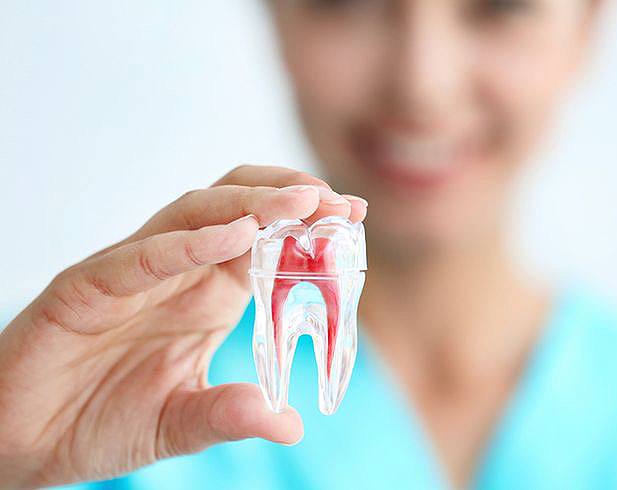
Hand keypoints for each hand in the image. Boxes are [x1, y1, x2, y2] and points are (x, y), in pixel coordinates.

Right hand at [0, 165, 367, 488]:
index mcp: (206, 296)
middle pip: (235, 207)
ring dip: (250, 204)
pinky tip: (232, 238)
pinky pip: (142, 255)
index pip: (264, 240)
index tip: (351, 215)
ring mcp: (131, 275)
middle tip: (335, 200)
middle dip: (288, 196)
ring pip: (193, 214)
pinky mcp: (86, 288)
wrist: (21, 443)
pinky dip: (187, 243)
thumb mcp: (180, 422)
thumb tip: (290, 425)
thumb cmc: (100, 422)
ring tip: (300, 203)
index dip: (305, 225)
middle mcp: (174, 273)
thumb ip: (229, 415)